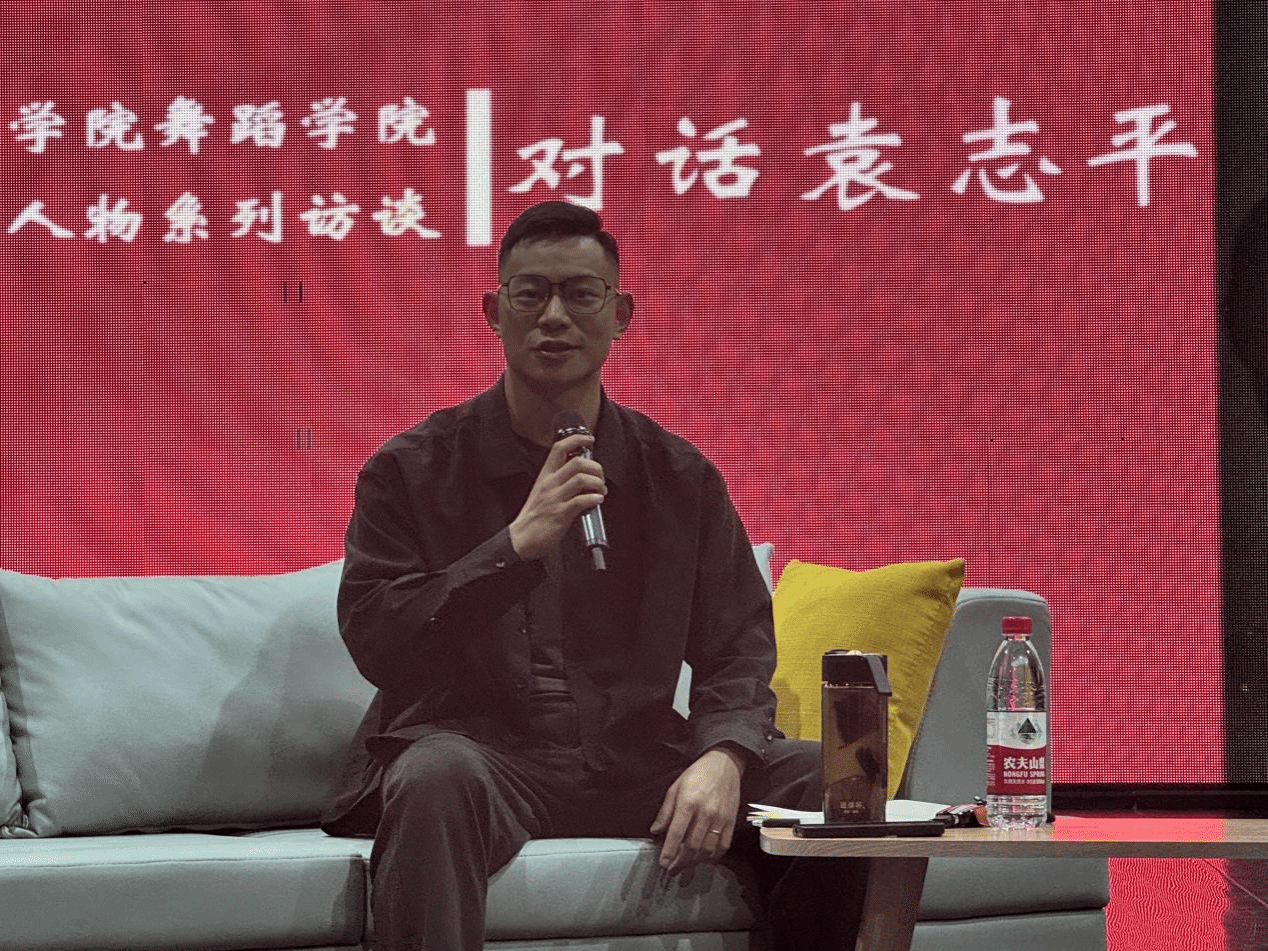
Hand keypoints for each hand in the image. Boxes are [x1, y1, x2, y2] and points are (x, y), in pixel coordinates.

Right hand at [508, 433, 605, 561]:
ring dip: (597, 483)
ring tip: (600, 490)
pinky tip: (598, 500)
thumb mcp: (543, 492)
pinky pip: (581, 501)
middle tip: (600, 478)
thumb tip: (583, 476)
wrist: (521, 538)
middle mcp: (550, 484)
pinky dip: (594, 498)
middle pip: (577, 462)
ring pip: (581, 479)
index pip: (559, 448)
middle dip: (595, 467)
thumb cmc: (534, 516)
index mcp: (545, 476)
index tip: (589, 439)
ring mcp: (555, 498)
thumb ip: (560, 482)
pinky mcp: (560, 514)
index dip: (577, 439)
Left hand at [650, 746, 745, 874]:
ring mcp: (720, 818)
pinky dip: (713, 857)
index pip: (677, 833)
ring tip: (685, 866)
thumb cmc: (697, 775)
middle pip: (692, 846)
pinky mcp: (731, 822)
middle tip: (671, 870)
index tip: (663, 863)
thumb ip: (665, 811)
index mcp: (688, 802)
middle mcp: (705, 812)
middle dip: (680, 862)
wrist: (724, 765)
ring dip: (694, 862)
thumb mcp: (675, 787)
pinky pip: (723, 846)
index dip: (669, 851)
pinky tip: (704, 859)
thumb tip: (656, 831)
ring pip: (707, 850)